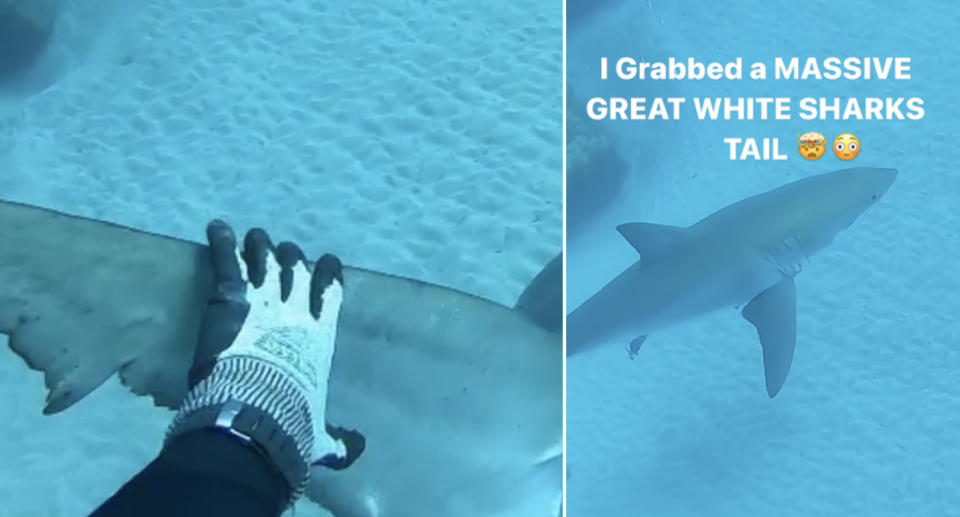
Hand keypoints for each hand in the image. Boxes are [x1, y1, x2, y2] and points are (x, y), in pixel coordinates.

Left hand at [172, 220, 363, 501]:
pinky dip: (221, 241)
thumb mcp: (318, 432)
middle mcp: (294, 308)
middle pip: (296, 267)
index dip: (329, 274)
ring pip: (264, 257)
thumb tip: (356, 449)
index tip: (326, 264)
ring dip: (259, 245)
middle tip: (280, 254)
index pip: (331, 291)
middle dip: (289, 257)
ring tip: (253, 237)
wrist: (254, 410)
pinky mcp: (229, 297)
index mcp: (319, 334)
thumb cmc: (289, 418)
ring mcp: (262, 298)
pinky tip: (216, 226)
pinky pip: (226, 259)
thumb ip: (337, 438)